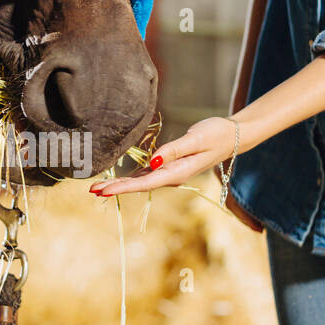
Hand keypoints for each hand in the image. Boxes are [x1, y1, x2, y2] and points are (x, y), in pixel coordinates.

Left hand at [91, 116, 239, 197]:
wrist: (233, 135)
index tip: (103, 190)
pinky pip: (147, 175)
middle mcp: (172, 176)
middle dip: (115, 188)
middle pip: (139, 185)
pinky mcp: (169, 166)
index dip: (122, 187)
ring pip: (141, 181)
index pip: (144, 183)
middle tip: (91, 190)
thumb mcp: (196, 139)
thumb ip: (174, 150)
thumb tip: (153, 162)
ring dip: (120, 185)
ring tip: (98, 187)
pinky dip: (130, 178)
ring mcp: (170, 173)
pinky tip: (118, 179)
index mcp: (177, 173)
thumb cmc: (216, 133)